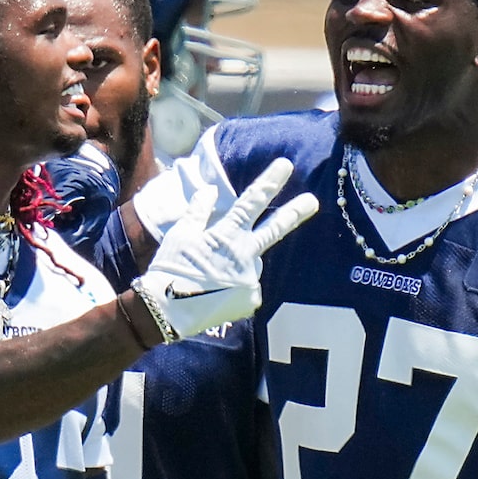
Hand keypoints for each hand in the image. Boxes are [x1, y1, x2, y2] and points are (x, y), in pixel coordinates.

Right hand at [133, 157, 318, 341]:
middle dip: (295, 212)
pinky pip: (247, 289)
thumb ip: (199, 212)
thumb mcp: (180, 236)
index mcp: (226, 235)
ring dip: (239, 265)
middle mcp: (244, 254)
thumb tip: (210, 189)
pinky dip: (235, 289)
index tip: (285, 165)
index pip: (252, 202)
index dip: (270, 181)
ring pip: (251, 263)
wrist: (165, 313)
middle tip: (312, 201)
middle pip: (274, 228)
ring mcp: (250, 278)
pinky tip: (216, 296)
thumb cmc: (169, 271)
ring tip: (212, 280)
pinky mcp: (251, 300)